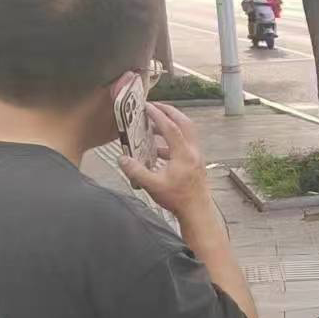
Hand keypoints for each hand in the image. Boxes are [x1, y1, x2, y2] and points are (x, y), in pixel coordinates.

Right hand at [119, 103, 211, 218]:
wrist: (197, 211)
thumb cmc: (178, 199)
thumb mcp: (152, 185)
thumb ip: (135, 171)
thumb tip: (122, 158)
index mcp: (184, 154)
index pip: (170, 127)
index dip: (158, 115)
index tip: (147, 106)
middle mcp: (193, 151)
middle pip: (185, 123)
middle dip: (170, 112)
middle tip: (154, 106)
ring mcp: (196, 155)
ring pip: (187, 132)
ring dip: (172, 124)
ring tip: (153, 124)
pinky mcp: (195, 161)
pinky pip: (185, 142)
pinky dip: (172, 139)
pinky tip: (158, 148)